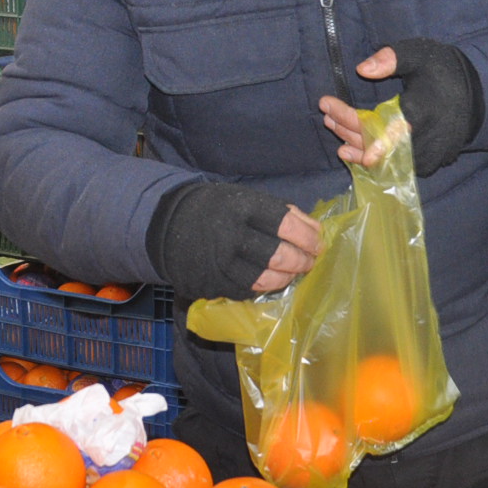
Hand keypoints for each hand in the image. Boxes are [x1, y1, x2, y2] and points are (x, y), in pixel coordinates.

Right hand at [147, 181, 321, 299]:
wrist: (168, 224)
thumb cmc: (215, 209)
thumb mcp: (243, 198)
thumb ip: (277, 212)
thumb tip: (314, 230)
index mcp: (240, 207)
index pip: (285, 223)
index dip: (308, 236)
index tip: (318, 242)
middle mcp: (230, 235)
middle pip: (279, 255)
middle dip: (302, 261)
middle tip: (310, 261)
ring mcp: (221, 263)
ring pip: (267, 279)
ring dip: (288, 277)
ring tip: (295, 272)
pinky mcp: (214, 284)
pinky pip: (250, 290)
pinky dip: (267, 286)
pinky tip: (274, 280)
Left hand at [318, 40, 483, 176]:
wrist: (477, 95)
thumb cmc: (444, 71)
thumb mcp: (420, 55)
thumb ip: (391, 59)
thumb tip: (362, 69)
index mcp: (423, 112)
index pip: (388, 128)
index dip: (357, 126)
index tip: (330, 115)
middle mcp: (426, 140)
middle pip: (378, 144)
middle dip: (349, 130)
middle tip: (327, 116)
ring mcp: (429, 155)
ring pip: (384, 159)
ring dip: (358, 146)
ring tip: (335, 133)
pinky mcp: (429, 163)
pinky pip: (395, 166)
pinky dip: (374, 157)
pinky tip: (353, 149)